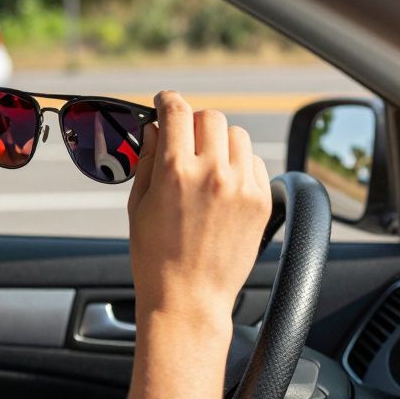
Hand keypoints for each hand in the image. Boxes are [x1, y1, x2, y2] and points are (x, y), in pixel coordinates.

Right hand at [127, 91, 272, 334]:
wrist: (189, 299)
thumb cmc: (155, 256)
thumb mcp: (139, 204)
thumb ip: (148, 159)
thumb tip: (155, 127)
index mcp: (176, 171)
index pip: (177, 111)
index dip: (168, 100)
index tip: (165, 102)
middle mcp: (212, 173)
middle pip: (210, 117)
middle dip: (194, 123)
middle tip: (185, 140)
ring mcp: (241, 187)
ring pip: (237, 136)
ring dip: (220, 142)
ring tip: (206, 164)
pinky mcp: (260, 202)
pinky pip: (254, 163)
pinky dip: (240, 165)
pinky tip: (224, 185)